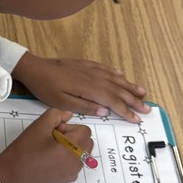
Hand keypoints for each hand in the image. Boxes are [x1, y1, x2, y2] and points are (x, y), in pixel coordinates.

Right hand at [0, 109, 92, 182]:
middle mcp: (76, 162)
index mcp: (72, 149)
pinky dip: (68, 158)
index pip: (85, 130)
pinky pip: (76, 163)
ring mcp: (73, 172)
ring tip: (51, 148)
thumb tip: (68, 115)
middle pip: (87, 142)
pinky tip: (50, 158)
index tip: (53, 132)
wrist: (13, 174)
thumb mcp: (39, 125)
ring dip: (71, 147)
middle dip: (73, 136)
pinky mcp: (67, 179)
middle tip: (53, 138)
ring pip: (82, 153)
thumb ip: (57, 114)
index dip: (69, 127)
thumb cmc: (25, 150)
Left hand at [13, 52, 149, 122]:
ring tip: (142, 92)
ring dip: (129, 85)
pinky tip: (121, 74)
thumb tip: (106, 111)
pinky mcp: (84, 64)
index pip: (113, 101)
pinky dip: (115, 72)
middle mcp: (93, 77)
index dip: (126, 110)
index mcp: (89, 89)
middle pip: (118, 90)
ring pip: (114, 78)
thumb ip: (84, 106)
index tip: (137, 118)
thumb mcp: (61, 102)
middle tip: (147, 108)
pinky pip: (104, 68)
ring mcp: (89, 69)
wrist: (35, 68)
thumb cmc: (46, 87)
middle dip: (134, 100)